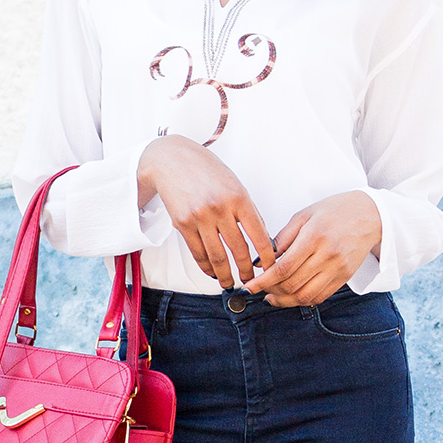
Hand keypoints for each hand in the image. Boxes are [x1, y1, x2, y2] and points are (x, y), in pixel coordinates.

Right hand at [138, 136, 275, 287]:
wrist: (172, 159)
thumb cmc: (206, 170)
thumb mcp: (235, 184)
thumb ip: (249, 210)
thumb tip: (263, 240)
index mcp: (239, 198)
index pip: (259, 236)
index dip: (267, 258)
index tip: (271, 269)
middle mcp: (220, 208)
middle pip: (238, 251)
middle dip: (246, 272)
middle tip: (250, 282)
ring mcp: (200, 217)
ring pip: (217, 257)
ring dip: (225, 275)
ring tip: (230, 283)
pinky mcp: (182, 224)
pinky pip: (198, 253)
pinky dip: (206, 267)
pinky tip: (212, 272)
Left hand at [245, 191, 382, 306]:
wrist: (370, 215)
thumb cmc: (335, 211)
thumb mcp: (304, 215)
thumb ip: (282, 239)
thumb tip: (262, 261)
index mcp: (314, 237)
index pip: (283, 268)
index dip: (263, 281)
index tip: (249, 287)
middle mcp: (327, 256)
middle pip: (292, 285)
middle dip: (270, 291)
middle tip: (258, 290)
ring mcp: (338, 269)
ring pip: (305, 296)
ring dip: (285, 300)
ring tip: (272, 296)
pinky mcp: (344, 277)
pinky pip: (320, 296)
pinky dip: (302, 300)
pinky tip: (291, 296)